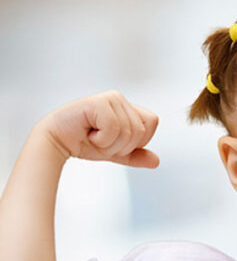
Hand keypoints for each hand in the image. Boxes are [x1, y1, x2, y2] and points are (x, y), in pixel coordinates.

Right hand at [38, 90, 159, 168]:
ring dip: (110, 144)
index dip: (138, 139)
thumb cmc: (83, 143)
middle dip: (121, 146)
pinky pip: (114, 128)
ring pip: (128, 131)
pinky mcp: (97, 102)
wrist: (56, 143)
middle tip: (100, 140)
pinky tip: (88, 133)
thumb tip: (156, 161)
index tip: (116, 142)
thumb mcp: (115, 152)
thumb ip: (135, 156)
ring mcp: (109, 98)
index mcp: (126, 107)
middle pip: (140, 131)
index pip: (152, 122)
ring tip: (93, 136)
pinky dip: (102, 139)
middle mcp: (119, 99)